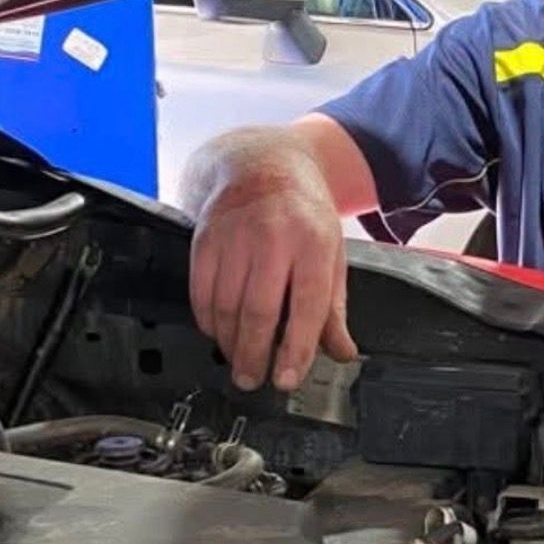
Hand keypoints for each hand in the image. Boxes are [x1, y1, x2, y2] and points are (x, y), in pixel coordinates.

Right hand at [188, 136, 357, 392]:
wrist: (260, 163)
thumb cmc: (302, 213)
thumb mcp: (331, 253)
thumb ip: (334, 308)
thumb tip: (343, 352)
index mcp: (313, 241)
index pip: (307, 304)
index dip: (296, 348)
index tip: (286, 379)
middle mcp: (273, 236)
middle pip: (259, 311)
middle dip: (254, 355)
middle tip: (253, 380)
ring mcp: (234, 236)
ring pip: (226, 306)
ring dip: (230, 343)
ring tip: (239, 362)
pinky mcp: (204, 238)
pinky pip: (201, 292)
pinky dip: (208, 320)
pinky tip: (218, 332)